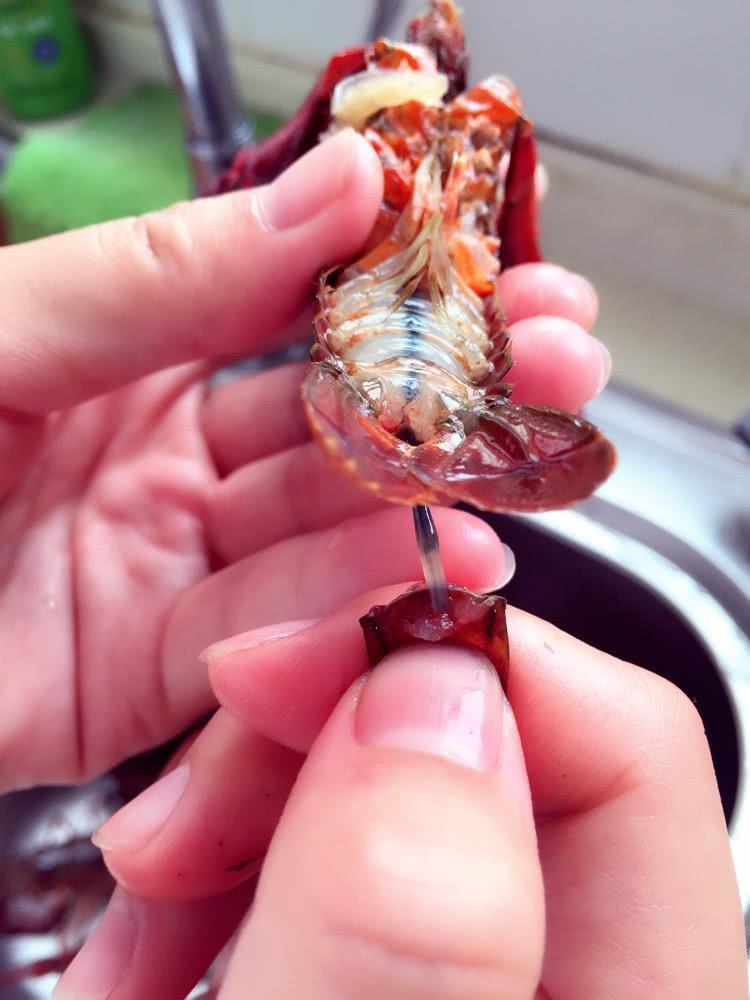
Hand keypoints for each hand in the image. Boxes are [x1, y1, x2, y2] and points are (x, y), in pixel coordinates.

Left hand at [0, 129, 605, 791]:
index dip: (403, 274)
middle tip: (557, 357)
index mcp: (131, 343)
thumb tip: (338, 187)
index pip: (298, 298)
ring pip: (323, 528)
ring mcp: (174, 562)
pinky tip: (428, 576)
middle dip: (454, 386)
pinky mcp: (162, 671)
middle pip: (339, 413)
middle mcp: (169, 449)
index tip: (502, 257)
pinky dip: (346, 606)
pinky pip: (269, 634)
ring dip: (423, 504)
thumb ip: (159, 273)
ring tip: (512, 483)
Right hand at [57, 609, 746, 998]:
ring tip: (140, 897)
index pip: (626, 737)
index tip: (273, 664)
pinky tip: (160, 938)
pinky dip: (250, 877)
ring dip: (256, 817)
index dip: (446, 660)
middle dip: (318, 741)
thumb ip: (398, 940)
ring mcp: (510, 962)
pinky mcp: (416, 967)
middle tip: (175, 810)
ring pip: (411, 796)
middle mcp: (597, 975)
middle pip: (504, 751)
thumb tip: (435, 702)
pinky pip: (355, 864)